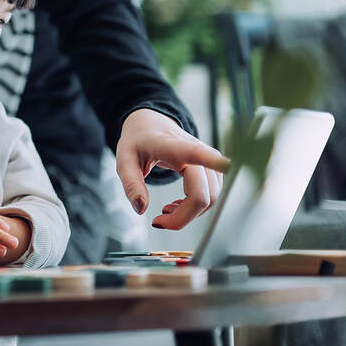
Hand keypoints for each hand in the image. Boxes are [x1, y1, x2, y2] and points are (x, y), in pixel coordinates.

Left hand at [116, 109, 229, 229]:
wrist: (150, 124)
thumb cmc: (137, 141)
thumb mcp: (123, 160)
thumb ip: (131, 184)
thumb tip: (142, 209)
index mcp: (171, 146)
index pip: (193, 152)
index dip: (208, 159)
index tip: (221, 164)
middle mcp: (196, 150)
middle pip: (202, 195)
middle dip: (182, 217)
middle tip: (158, 221)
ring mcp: (208, 160)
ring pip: (210, 199)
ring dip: (189, 213)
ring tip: (166, 210)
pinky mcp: (212, 169)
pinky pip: (211, 196)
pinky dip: (195, 208)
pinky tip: (177, 205)